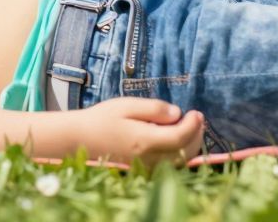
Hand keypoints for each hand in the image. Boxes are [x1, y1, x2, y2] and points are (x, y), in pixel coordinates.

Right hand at [73, 98, 205, 167]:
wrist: (80, 140)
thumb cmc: (102, 119)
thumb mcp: (126, 105)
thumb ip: (154, 109)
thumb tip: (177, 113)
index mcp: (144, 141)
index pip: (181, 136)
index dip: (193, 125)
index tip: (196, 112)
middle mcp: (148, 159)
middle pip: (185, 151)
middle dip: (195, 134)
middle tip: (197, 118)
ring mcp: (147, 168)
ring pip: (180, 161)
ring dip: (190, 144)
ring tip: (191, 127)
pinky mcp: (144, 172)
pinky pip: (170, 166)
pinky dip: (180, 153)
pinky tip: (177, 139)